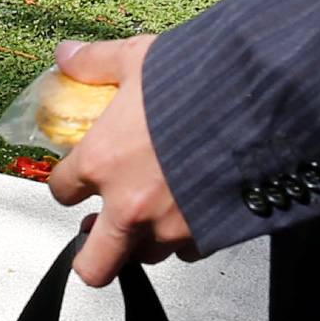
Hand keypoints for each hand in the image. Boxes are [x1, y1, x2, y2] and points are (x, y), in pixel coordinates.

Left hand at [45, 35, 196, 287]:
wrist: (258, 106)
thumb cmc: (194, 82)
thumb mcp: (135, 59)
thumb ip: (95, 63)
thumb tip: (67, 56)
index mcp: (101, 162)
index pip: (61, 191)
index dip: (66, 184)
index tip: (75, 178)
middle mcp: (129, 206)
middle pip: (93, 264)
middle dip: (89, 255)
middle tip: (96, 234)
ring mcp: (170, 229)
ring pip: (143, 256)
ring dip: (140, 240)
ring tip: (145, 215)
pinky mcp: (207, 239)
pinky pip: (187, 251)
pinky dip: (183, 237)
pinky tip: (187, 209)